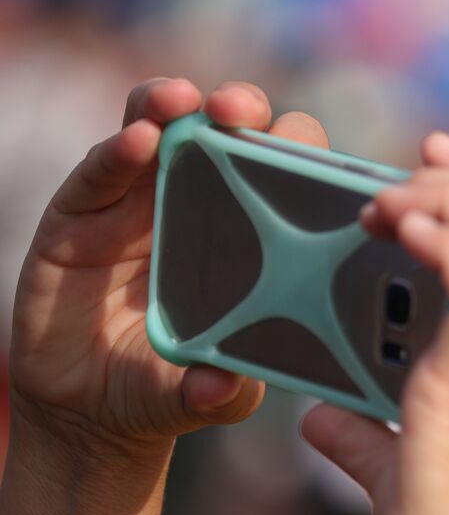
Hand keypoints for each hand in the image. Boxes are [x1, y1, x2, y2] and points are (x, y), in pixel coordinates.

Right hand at [7, 78, 331, 464]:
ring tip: (182, 102)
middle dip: (238, 107)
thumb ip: (225, 389)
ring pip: (157, 128)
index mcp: (248, 230)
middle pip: (224, 129)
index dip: (294, 148)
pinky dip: (117, 151)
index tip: (305, 148)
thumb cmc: (172, 386)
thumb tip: (222, 386)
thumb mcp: (214, 395)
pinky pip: (99, 172)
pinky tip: (136, 142)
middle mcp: (195, 201)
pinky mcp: (79, 215)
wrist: (93, 412)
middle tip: (239, 109)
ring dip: (170, 105)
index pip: (281, 169)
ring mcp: (134, 202)